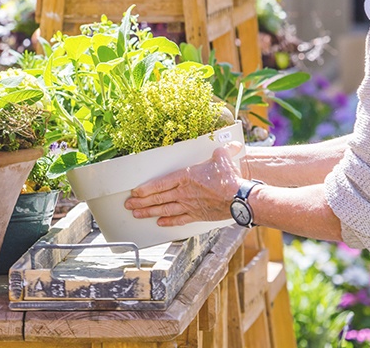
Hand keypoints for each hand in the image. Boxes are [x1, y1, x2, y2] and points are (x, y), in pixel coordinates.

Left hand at [124, 142, 244, 226]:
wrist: (240, 198)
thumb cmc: (230, 178)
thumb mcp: (222, 158)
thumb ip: (218, 152)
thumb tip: (224, 146)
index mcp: (185, 177)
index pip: (159, 184)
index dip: (145, 189)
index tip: (134, 192)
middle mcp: (183, 192)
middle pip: (157, 198)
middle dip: (141, 202)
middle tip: (129, 205)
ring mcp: (189, 205)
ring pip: (164, 210)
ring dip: (149, 212)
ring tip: (137, 214)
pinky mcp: (197, 215)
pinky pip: (179, 219)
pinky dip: (169, 221)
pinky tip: (160, 223)